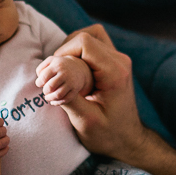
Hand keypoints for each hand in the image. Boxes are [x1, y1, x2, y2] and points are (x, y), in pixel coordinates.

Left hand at [35, 54, 92, 104]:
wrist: (78, 68)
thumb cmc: (60, 65)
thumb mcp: (51, 61)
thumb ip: (41, 68)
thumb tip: (39, 79)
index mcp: (57, 66)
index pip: (44, 77)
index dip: (39, 83)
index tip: (40, 83)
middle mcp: (64, 74)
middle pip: (50, 87)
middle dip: (45, 91)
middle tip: (45, 90)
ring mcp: (71, 82)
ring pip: (58, 95)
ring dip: (50, 98)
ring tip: (47, 97)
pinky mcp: (75, 90)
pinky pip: (66, 99)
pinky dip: (57, 103)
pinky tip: (53, 101)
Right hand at [51, 25, 150, 162]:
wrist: (128, 139)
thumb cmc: (109, 134)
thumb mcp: (85, 121)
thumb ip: (67, 97)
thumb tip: (47, 81)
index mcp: (115, 73)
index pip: (84, 43)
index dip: (62, 52)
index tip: (52, 72)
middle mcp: (120, 61)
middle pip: (86, 35)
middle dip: (65, 51)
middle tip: (55, 73)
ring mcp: (119, 60)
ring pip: (91, 35)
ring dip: (73, 48)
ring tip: (63, 69)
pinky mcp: (115, 63)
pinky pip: (95, 44)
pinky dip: (80, 51)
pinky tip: (72, 70)